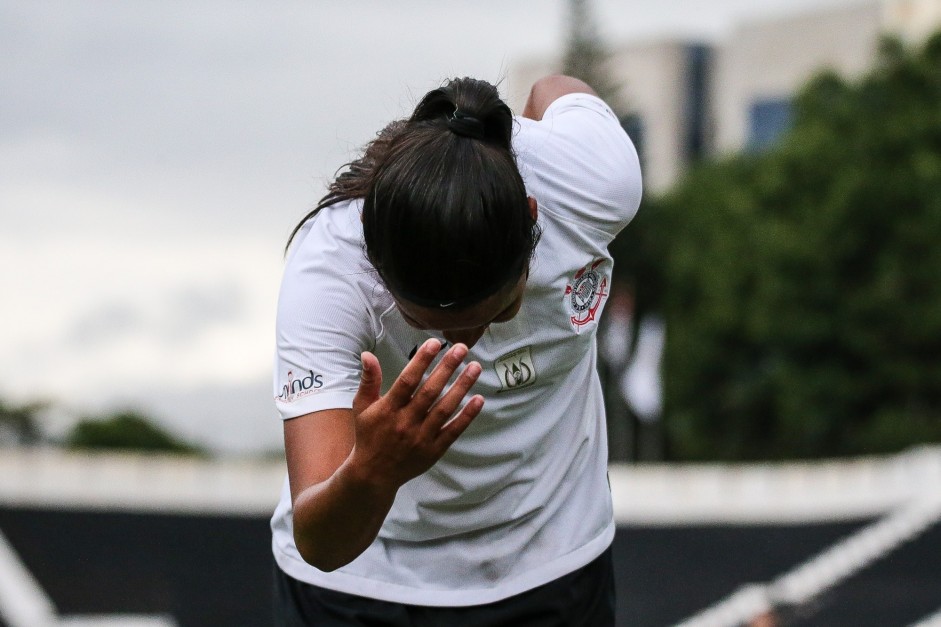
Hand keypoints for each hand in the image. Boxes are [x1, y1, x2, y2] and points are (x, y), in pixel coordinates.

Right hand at [349, 339, 483, 489]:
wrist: (374, 474)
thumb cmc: (369, 435)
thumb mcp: (362, 407)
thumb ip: (369, 380)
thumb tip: (368, 354)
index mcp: (388, 409)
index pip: (407, 380)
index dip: (422, 361)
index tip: (435, 343)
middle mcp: (406, 422)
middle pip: (430, 392)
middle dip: (447, 368)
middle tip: (462, 348)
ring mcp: (421, 437)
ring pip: (445, 409)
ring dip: (462, 387)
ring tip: (475, 367)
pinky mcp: (434, 450)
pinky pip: (453, 431)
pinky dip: (467, 416)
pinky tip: (479, 399)